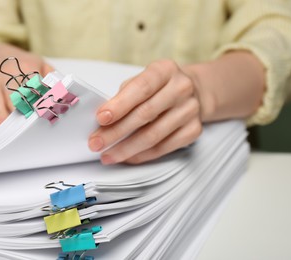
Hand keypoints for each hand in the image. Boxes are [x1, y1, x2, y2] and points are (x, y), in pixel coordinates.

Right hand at [0, 43, 53, 125]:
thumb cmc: (21, 65)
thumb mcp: (40, 64)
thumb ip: (53, 78)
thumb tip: (66, 93)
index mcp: (27, 68)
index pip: (36, 88)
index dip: (41, 102)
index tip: (45, 115)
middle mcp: (7, 74)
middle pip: (16, 96)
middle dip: (21, 111)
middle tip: (27, 129)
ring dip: (0, 116)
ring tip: (4, 130)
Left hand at [88, 60, 202, 164]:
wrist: (192, 91)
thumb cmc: (159, 87)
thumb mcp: (142, 79)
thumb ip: (124, 96)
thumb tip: (102, 121)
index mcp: (165, 70)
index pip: (141, 88)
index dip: (120, 105)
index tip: (100, 118)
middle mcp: (181, 88)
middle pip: (145, 114)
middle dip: (116, 132)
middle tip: (96, 143)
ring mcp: (190, 111)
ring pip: (153, 136)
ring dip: (126, 149)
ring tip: (107, 155)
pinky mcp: (194, 130)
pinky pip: (163, 148)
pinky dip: (141, 155)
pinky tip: (127, 157)